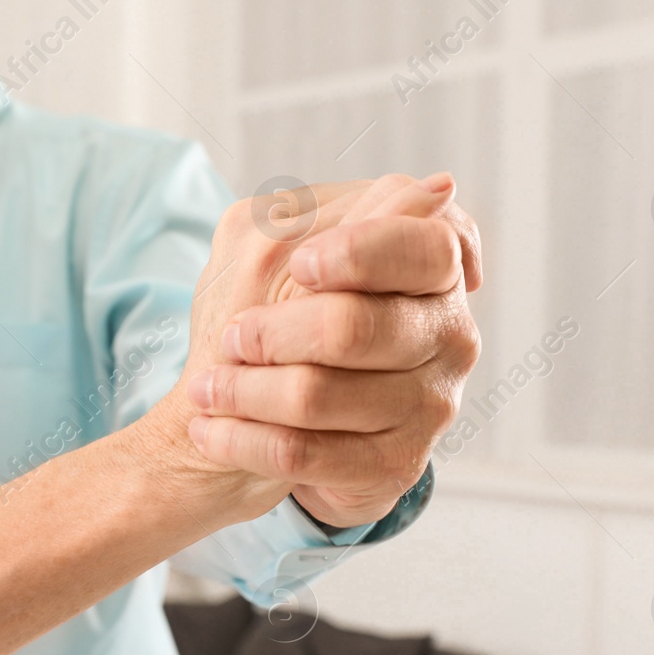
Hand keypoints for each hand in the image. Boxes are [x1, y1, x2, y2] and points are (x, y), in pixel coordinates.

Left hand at [164, 173, 481, 529]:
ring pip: (316, 395)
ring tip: (205, 389)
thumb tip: (435, 189)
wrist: (280, 411)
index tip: (301, 264)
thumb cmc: (285, 312)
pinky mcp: (394, 465)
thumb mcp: (295, 248)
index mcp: (435, 270)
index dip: (359, 253)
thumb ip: (346, 217)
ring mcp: (427, 406)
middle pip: (353, 328)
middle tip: (232, 337)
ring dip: (240, 390)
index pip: (426, 248)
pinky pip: (303, 454)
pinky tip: (210, 429)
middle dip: (270, 334)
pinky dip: (241, 440)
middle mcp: (449, 336)